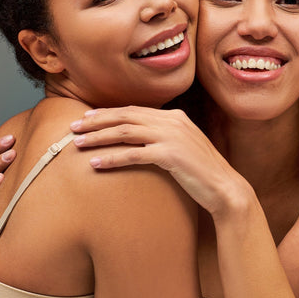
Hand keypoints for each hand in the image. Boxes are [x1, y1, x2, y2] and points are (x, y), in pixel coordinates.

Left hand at [70, 107, 253, 217]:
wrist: (225, 187)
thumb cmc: (202, 172)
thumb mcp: (183, 148)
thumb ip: (164, 138)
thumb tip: (139, 140)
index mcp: (176, 117)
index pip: (134, 109)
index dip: (108, 113)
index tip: (88, 118)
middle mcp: (173, 121)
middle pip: (126, 116)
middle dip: (96, 121)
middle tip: (74, 128)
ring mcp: (172, 136)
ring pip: (125, 132)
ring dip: (98, 137)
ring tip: (78, 144)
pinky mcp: (170, 155)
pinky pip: (133, 154)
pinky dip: (112, 158)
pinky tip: (96, 163)